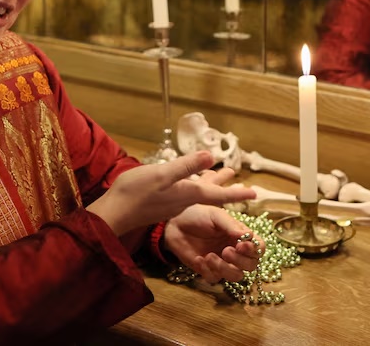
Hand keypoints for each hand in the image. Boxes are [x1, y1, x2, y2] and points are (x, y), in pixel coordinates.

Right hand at [87, 151, 256, 234]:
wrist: (115, 212)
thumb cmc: (136, 192)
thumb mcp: (163, 174)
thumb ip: (186, 166)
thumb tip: (211, 156)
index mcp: (187, 194)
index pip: (218, 194)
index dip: (237, 194)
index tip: (255, 195)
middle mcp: (183, 202)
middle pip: (211, 196)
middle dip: (227, 192)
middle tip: (243, 189)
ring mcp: (172, 205)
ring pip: (198, 196)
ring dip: (212, 190)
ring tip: (220, 181)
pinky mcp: (161, 204)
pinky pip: (186, 197)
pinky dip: (195, 189)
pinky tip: (190, 185)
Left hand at [163, 205, 261, 282]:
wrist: (174, 223)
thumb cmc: (198, 215)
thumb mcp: (216, 215)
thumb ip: (231, 226)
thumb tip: (248, 236)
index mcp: (240, 236)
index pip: (258, 248)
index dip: (255, 250)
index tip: (242, 245)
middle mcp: (235, 250)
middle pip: (251, 266)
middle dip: (241, 261)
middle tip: (226, 251)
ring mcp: (222, 262)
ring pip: (236, 276)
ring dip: (225, 269)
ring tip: (210, 256)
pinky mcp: (207, 270)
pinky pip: (215, 278)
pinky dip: (208, 270)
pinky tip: (199, 259)